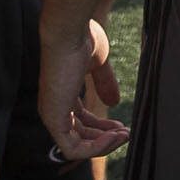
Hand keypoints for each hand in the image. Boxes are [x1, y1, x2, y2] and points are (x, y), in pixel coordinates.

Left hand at [40, 21, 128, 161]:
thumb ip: (104, 83)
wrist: (69, 31)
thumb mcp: (99, 63)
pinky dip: (95, 148)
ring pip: (77, 146)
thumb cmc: (81, 38)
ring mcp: (51, 114)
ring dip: (104, 145)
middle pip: (81, 135)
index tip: (123, 126)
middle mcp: (54, 106)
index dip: (103, 127)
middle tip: (128, 133)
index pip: (81, 121)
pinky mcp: (53, 119)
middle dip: (106, 138)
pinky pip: (73, 148)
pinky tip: (114, 137)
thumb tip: (114, 102)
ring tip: (125, 135)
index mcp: (62, 94)